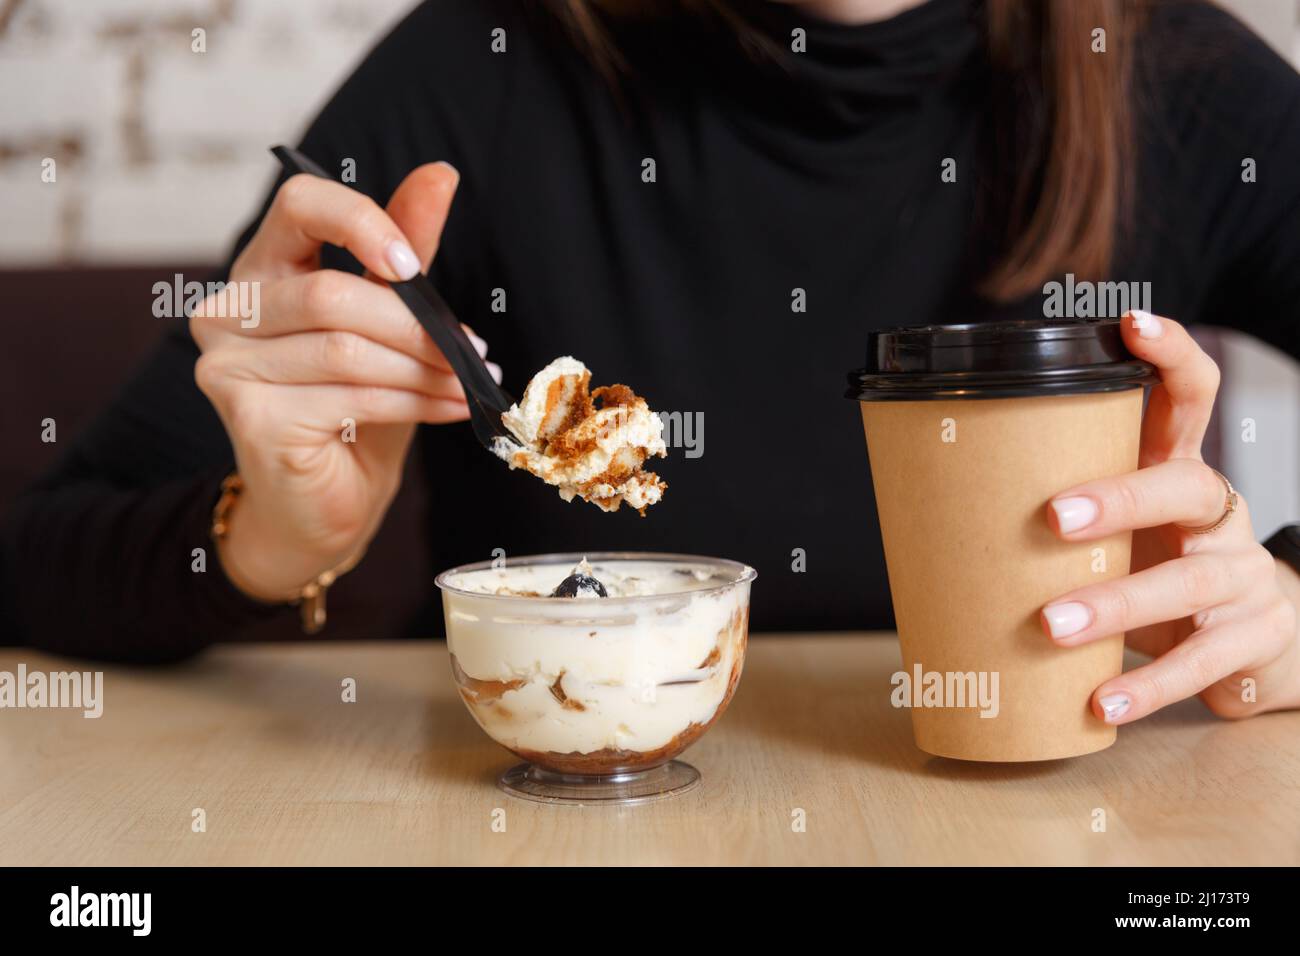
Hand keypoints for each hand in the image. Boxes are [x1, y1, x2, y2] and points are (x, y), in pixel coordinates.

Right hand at [190, 162, 497, 600]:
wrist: (323, 502)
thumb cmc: (354, 408)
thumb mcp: (389, 323)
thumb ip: (404, 252)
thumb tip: (441, 174)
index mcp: (262, 268)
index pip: (299, 204)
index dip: (360, 221)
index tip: (412, 263)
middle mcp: (228, 310)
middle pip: (334, 294)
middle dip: (416, 326)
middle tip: (472, 351)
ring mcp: (227, 366)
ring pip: (347, 350)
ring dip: (422, 370)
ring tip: (467, 384)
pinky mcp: (249, 417)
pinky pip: (349, 396)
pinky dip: (413, 403)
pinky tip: (448, 409)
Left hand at [1039, 311, 1299, 723]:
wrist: (1257, 643)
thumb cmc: (1159, 567)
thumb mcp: (1123, 529)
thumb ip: (1058, 512)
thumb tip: (927, 504)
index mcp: (1178, 472)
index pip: (1190, 397)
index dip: (1170, 355)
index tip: (1131, 323)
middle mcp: (1219, 514)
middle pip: (1183, 487)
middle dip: (1120, 498)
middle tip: (1052, 517)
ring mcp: (1242, 576)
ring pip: (1187, 582)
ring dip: (1115, 604)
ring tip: (1050, 626)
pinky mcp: (1254, 639)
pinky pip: (1201, 663)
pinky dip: (1148, 687)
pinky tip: (1103, 704)